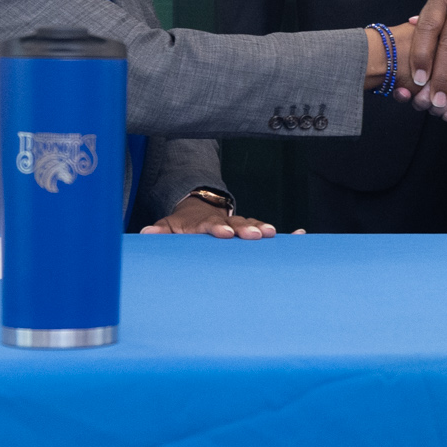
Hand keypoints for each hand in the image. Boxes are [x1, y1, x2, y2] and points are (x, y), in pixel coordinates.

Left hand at [144, 191, 277, 238]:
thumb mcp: (168, 227)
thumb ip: (160, 231)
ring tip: (273, 234)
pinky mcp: (246, 228)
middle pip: (234, 223)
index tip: (224, 233)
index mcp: (200, 223)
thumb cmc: (181, 226)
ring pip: (250, 224)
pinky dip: (279, 233)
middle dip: (245, 228)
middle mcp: (221, 221)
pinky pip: (262, 229)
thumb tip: (146, 233)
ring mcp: (236, 224)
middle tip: (256, 234)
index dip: (216, 228)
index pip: (208, 224)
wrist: (196, 210)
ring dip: (261, 228)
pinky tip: (299, 235)